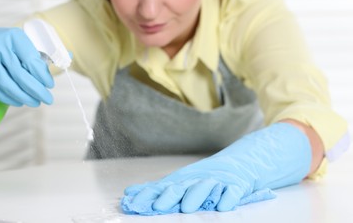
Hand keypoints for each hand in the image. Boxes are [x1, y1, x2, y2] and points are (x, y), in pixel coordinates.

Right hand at [0, 27, 53, 106]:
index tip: (50, 85)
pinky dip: (9, 98)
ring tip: (35, 102)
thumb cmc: (5, 45)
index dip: (42, 75)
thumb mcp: (20, 43)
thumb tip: (54, 71)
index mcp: (14, 38)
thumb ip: (34, 56)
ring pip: (7, 85)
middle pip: (20, 75)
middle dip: (36, 90)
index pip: (31, 60)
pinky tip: (20, 101)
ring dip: (24, 97)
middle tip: (47, 99)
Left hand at [121, 123, 311, 214]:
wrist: (241, 163)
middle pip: (183, 186)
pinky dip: (229, 197)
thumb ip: (157, 189)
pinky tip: (223, 206)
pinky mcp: (237, 184)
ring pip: (207, 188)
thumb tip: (129, 192)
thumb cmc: (206, 177)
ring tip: (187, 208)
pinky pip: (234, 191)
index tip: (134, 202)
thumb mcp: (182, 182)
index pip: (164, 186)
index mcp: (184, 179)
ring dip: (196, 196)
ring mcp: (218, 181)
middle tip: (158, 206)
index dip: (149, 194)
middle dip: (170, 196)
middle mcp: (199, 179)